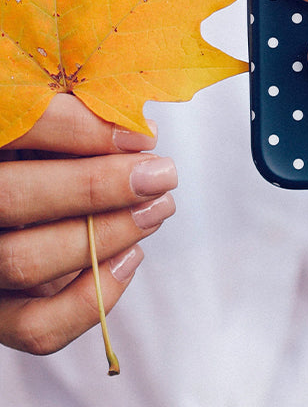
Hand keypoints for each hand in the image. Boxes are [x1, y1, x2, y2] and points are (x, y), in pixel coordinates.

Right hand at [0, 94, 176, 354]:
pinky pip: (34, 325)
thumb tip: (142, 134)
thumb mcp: (53, 114)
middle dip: (99, 187)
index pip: (17, 128)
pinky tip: (130, 258)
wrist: (30, 193)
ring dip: (106, 235)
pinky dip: (90, 300)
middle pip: (14, 198)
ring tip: (157, 209)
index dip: (78, 129)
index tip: (142, 135)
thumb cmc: (50, 142)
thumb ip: (81, 114)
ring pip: (25, 261)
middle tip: (161, 175)